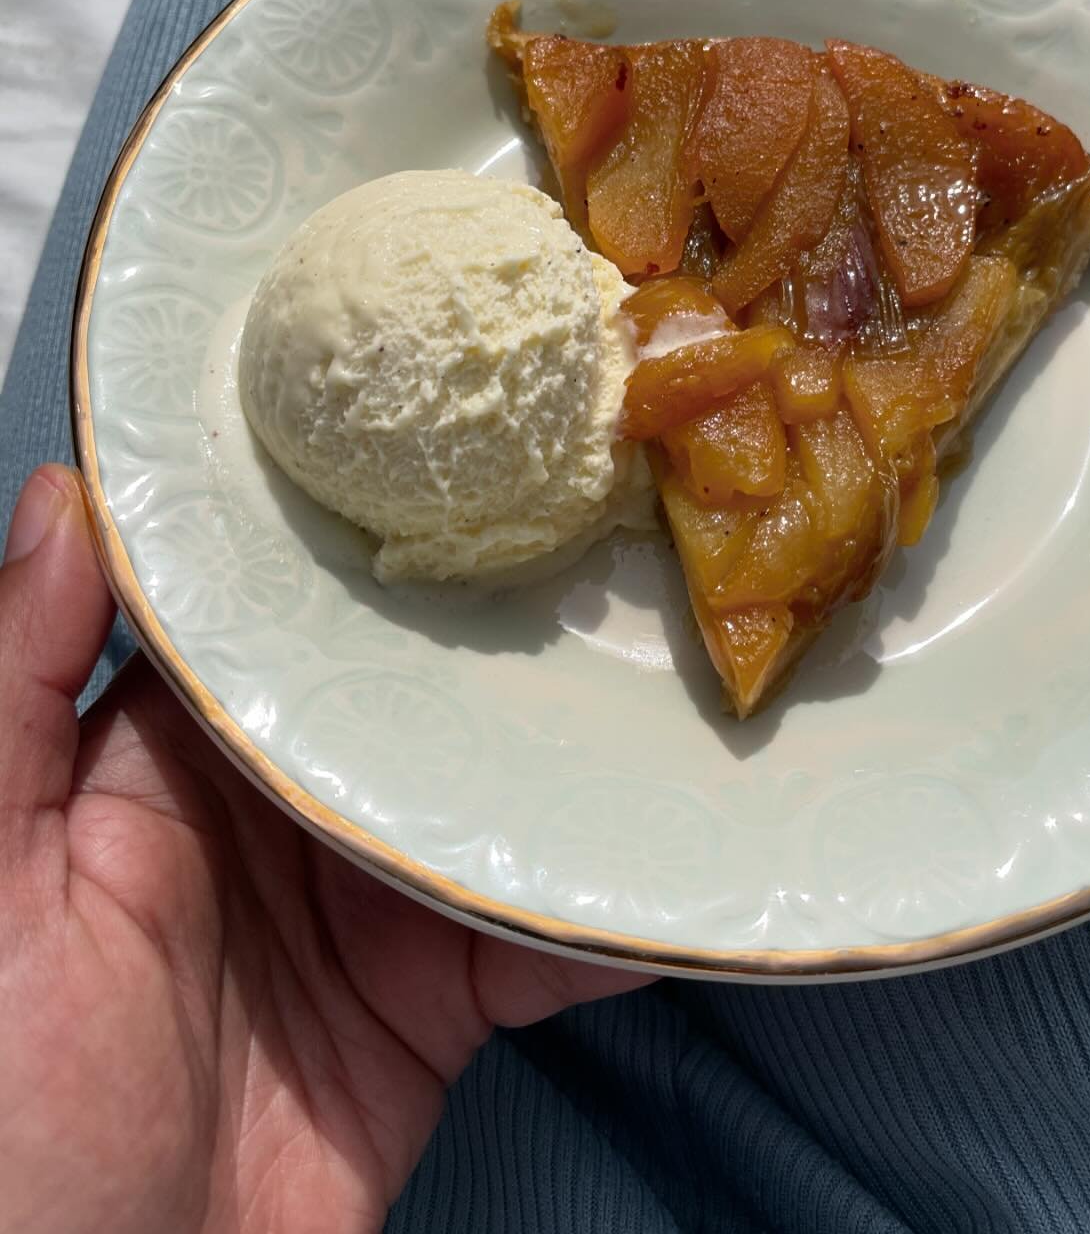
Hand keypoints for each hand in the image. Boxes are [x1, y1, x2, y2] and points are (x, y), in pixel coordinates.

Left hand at [0, 466, 646, 1233]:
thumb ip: (11, 688)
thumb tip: (68, 496)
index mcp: (154, 761)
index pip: (265, 612)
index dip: (351, 528)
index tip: (448, 429)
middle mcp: (267, 814)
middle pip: (402, 690)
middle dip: (497, 620)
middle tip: (614, 526)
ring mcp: (357, 910)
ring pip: (483, 797)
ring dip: (571, 750)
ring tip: (670, 668)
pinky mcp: (426, 1008)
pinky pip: (532, 937)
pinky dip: (606, 906)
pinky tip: (674, 855)